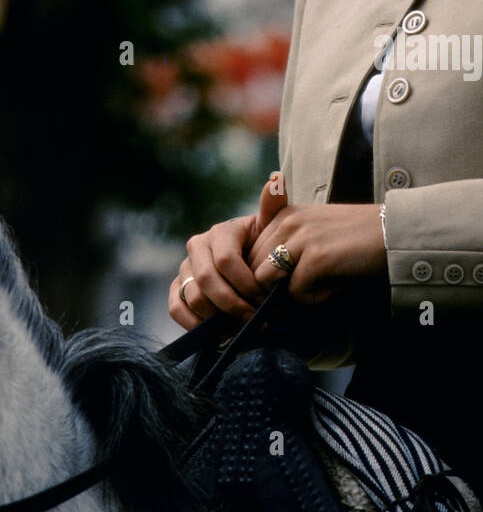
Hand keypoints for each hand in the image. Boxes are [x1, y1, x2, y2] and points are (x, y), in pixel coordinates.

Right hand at [168, 178, 279, 328]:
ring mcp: (185, 268)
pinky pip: (176, 308)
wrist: (254, 265)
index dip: (246, 285)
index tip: (265, 301)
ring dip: (219, 318)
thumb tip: (276, 178)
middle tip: (256, 320)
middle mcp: (197, 247)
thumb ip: (273, 207)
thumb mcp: (273, 228)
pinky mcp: (178, 289)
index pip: (226, 261)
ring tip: (244, 328)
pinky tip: (220, 333)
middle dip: (234, 304)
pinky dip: (195, 324)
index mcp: (220, 232)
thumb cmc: (265, 247)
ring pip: (193, 297)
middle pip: (208, 282)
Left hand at [248, 173, 385, 305]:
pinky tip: (334, 286)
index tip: (288, 282)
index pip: (248, 254)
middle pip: (253, 269)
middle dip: (274, 288)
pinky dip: (313, 299)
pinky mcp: (316, 257)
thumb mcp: (314, 231)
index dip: (264, 277)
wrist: (393, 233)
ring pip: (266, 281)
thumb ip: (285, 245)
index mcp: (283, 214)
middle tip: (307, 287)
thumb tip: (259, 280)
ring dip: (289, 293)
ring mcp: (301, 237)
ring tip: (320, 285)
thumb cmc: (355, 239)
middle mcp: (287, 221)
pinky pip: (295, 293)